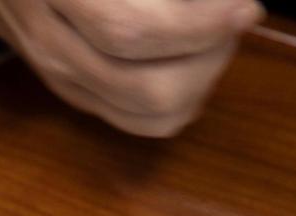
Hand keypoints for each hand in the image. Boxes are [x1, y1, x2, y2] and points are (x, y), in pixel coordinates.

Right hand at [0, 0, 264, 136]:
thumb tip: (221, 2)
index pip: (130, 32)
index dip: (199, 26)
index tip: (245, 8)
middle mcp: (49, 42)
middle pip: (146, 89)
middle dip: (211, 60)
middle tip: (235, 17)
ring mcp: (58, 77)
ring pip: (149, 116)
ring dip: (204, 82)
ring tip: (219, 36)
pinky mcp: (74, 96)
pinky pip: (142, 123)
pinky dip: (185, 101)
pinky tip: (198, 63)